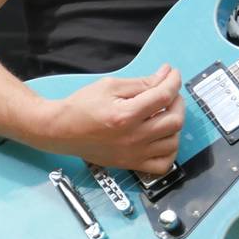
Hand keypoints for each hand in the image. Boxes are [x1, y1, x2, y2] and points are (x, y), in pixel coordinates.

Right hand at [42, 64, 184, 174]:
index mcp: (126, 114)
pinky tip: (162, 138)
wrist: (60, 130)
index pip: (163, 96)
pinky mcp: (131, 164)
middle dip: (177, 102)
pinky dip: (170, 151)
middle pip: (175, 120)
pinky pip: (163, 165)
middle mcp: (133, 137)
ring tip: (164, 114)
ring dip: (175, 125)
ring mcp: (133, 154)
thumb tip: (165, 76)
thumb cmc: (81, 106)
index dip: (173, 81)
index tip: (173, 74)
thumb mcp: (109, 86)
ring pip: (173, 142)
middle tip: (168, 93)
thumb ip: (140, 83)